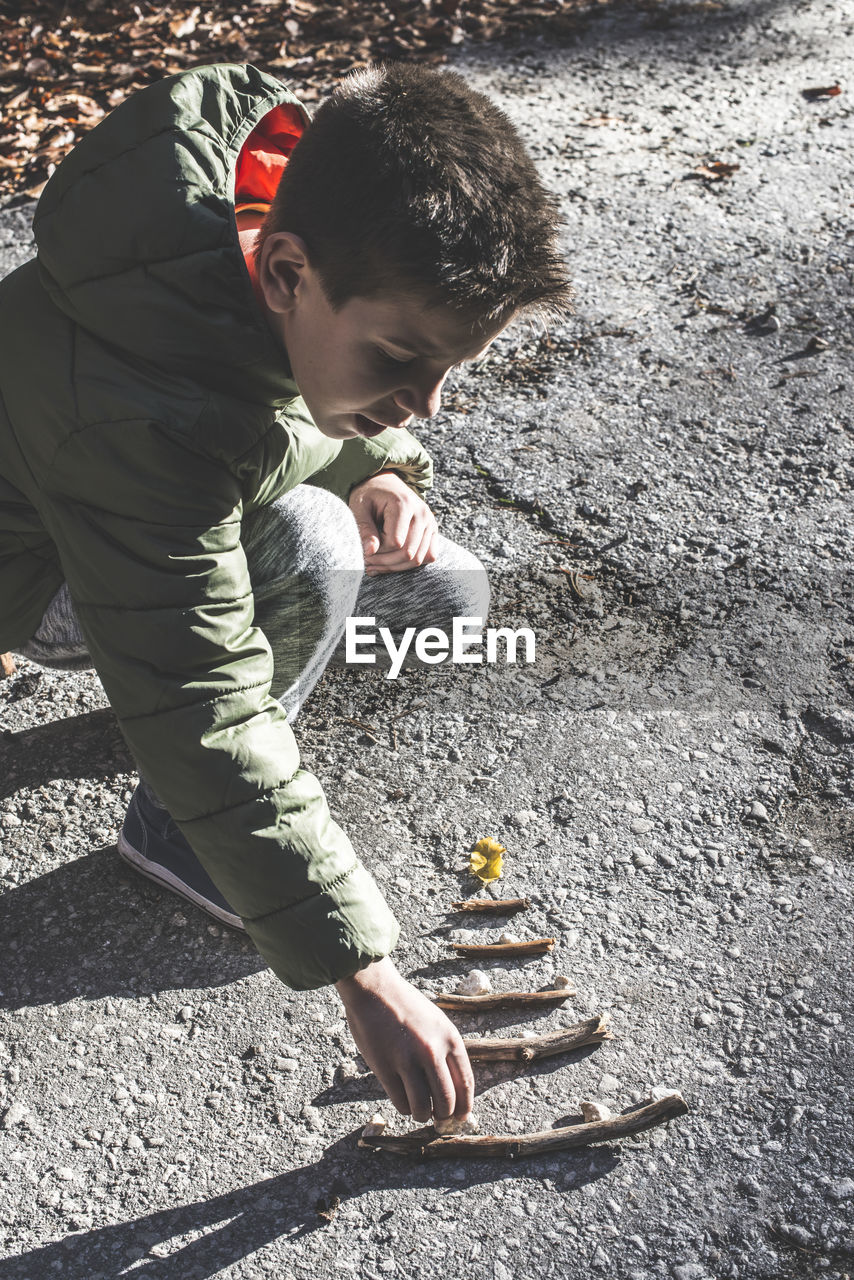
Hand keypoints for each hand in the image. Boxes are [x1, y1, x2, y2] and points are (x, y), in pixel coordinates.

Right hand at [335, 956, 474, 1124]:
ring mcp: (407, 1060)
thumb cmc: (405, 1006)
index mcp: (449, 1038)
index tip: (461, 1116)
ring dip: (422, 1115)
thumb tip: (453, 1088)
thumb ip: (445, 1050)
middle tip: (438, 1119)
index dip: (465, 1106)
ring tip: (419, 1111)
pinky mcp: (385, 1068)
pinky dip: (404, 1108)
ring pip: (423, 1108)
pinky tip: (403, 1101)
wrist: (375, 989)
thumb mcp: (436, 1022)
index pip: (466, 1083)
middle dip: (444, 1116)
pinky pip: (400, 1102)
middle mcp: (432, 1051)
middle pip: (446, 1101)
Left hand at [348, 472, 438, 575]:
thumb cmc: (369, 495)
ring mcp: (430, 522)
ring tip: (376, 565)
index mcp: (404, 504)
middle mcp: (422, 513)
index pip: (395, 543)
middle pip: (408, 553)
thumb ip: (364, 529)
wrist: (385, 484)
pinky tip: (392, 562)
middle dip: (385, 563)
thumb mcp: (359, 507)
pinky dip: (410, 564)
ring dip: (396, 567)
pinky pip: (429, 556)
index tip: (364, 549)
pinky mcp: (432, 530)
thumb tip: (370, 552)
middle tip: (366, 562)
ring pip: (418, 559)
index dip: (378, 552)